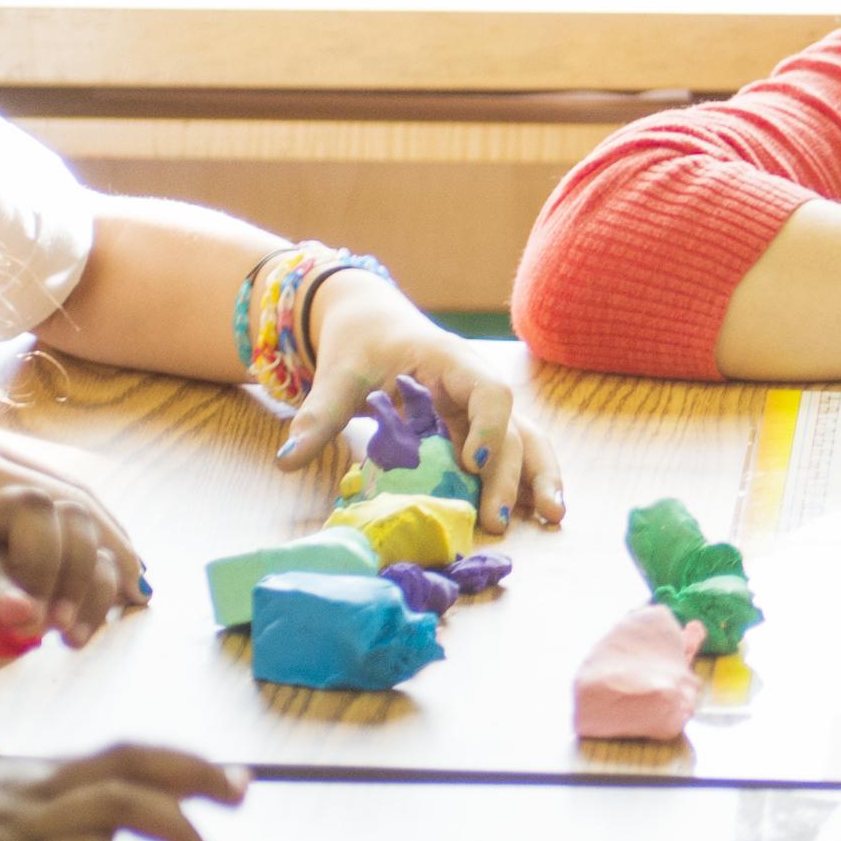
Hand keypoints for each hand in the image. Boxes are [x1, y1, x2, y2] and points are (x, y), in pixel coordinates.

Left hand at [0, 484, 145, 691]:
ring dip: (84, 578)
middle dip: (47, 566)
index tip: (20, 618)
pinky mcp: (56, 555)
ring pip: (77, 521)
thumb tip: (14, 623)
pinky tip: (77, 636)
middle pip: (36, 506)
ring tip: (63, 632)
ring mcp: (24, 529)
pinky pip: (98, 557)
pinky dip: (101, 595)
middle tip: (38, 623)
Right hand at [0, 745, 241, 840]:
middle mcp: (36, 792)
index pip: (119, 755)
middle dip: (196, 776)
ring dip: (177, 830)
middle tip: (241, 794)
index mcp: (31, 777)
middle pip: (132, 765)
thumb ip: (30, 823)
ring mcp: (27, 828)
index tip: (226, 775)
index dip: (178, 762)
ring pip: (122, 805)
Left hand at [272, 271, 565, 533]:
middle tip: (496, 518)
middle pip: (510, 427)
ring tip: (554, 516)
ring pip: (524, 438)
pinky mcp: (475, 427)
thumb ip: (319, 416)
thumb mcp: (338, 373)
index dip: (487, 427)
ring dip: (538, 475)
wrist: (370, 321)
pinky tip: (539, 511)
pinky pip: (510, 450)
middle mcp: (476, 384)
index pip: (487, 390)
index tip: (471, 465)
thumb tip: (287, 461)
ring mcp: (480, 408)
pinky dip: (525, 477)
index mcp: (450, 360)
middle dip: (509, 473)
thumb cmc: (359, 341)